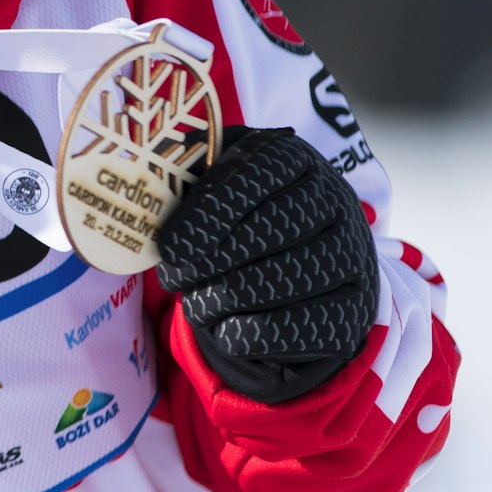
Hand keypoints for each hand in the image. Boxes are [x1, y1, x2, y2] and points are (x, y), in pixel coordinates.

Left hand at [156, 126, 378, 403]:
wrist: (306, 260)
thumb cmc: (243, 211)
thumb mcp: (217, 176)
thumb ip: (185, 172)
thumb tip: (139, 180)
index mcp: (295, 159)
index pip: (255, 177)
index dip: (209, 213)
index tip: (168, 246)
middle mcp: (335, 202)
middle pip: (265, 234)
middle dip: (206, 262)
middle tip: (172, 277)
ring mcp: (351, 258)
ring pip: (274, 285)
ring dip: (218, 300)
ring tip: (194, 300)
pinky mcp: (351, 313)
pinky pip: (289, 330)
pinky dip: (242, 332)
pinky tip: (223, 325)